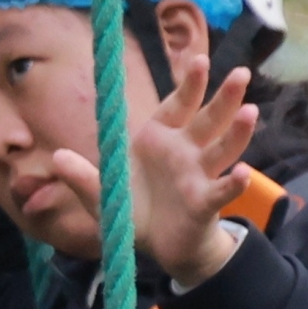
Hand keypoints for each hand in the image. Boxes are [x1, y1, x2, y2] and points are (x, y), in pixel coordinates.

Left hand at [2, 40, 266, 283]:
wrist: (156, 247)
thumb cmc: (133, 211)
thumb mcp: (102, 194)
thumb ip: (82, 176)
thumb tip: (56, 157)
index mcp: (158, 140)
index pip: (177, 107)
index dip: (189, 86)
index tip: (199, 61)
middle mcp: (185, 152)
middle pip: (208, 120)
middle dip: (225, 97)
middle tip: (241, 72)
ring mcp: (199, 176)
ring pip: (223, 149)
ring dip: (237, 132)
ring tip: (250, 111)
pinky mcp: (205, 203)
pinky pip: (221, 191)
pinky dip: (233, 183)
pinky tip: (242, 174)